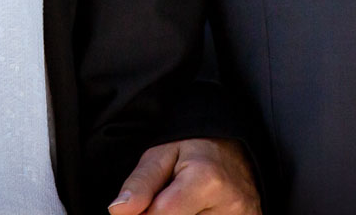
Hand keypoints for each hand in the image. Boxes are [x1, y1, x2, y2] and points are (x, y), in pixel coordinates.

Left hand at [108, 137, 260, 214]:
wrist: (239, 148)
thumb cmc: (197, 147)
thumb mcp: (163, 153)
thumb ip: (140, 184)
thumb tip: (117, 212)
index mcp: (206, 181)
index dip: (140, 214)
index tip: (137, 208)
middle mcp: (229, 205)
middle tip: (167, 199)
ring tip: (185, 204)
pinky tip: (197, 210)